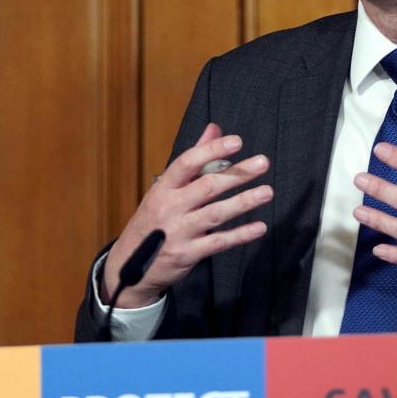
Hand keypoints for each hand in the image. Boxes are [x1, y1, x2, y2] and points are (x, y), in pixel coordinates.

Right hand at [103, 123, 271, 308]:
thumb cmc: (154, 221)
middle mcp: (169, 207)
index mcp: (163, 188)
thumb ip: (194, 160)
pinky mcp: (188, 254)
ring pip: (215, 213)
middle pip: (207, 186)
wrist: (130, 268)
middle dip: (237, 174)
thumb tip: (214, 129)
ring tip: (266, 192)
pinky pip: (219, 242)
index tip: (237, 142)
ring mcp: (178, 232)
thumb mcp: (166, 190)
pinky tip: (259, 227)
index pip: (187, 163)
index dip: (212, 150)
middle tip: (263, 163)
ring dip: (243, 202)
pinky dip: (240, 235)